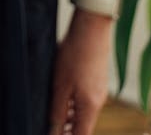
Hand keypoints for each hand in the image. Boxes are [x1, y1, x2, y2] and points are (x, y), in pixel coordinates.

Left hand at [48, 9, 112, 133]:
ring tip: (54, 112)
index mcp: (90, 107)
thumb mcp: (60, 85)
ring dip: (69, 115)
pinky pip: (86, 98)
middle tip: (50, 125)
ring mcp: (100, 90)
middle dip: (67, 128)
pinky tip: (63, 93)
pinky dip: (74, 102)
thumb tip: (54, 130)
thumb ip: (58, 110)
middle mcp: (98, 101)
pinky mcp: (98, 79)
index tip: (54, 133)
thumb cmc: (76, 53)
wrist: (92, 26)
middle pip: (83, 125)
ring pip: (84, 111)